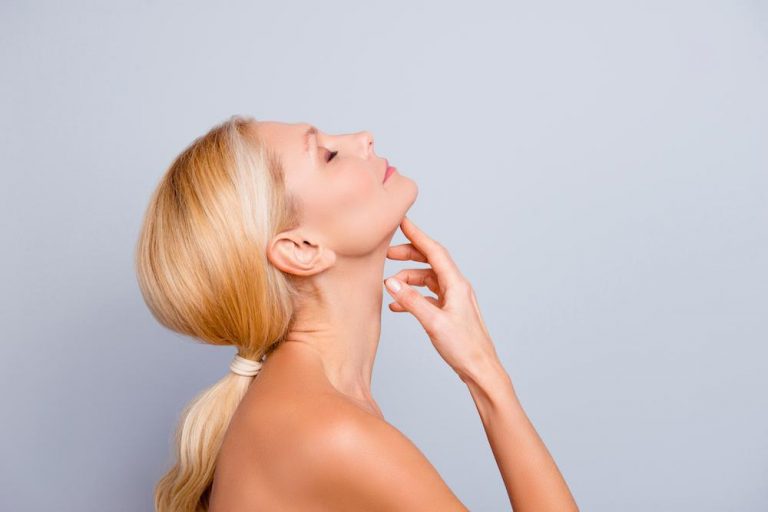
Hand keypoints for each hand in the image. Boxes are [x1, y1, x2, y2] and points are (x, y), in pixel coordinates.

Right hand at [384, 216, 501, 380]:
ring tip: (389, 285)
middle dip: (408, 254)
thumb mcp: (433, 323)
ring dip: (408, 278)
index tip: (402, 221)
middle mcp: (456, 287)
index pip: (434, 251)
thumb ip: (411, 301)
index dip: (417, 234)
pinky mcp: (449, 311)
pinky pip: (428, 295)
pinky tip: (398, 304)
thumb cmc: (464, 348)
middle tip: (386, 253)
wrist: (480, 370)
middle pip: (430, 261)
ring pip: (427, 279)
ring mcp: (453, 299)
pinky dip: (412, 296)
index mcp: (456, 284)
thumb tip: (391, 282)